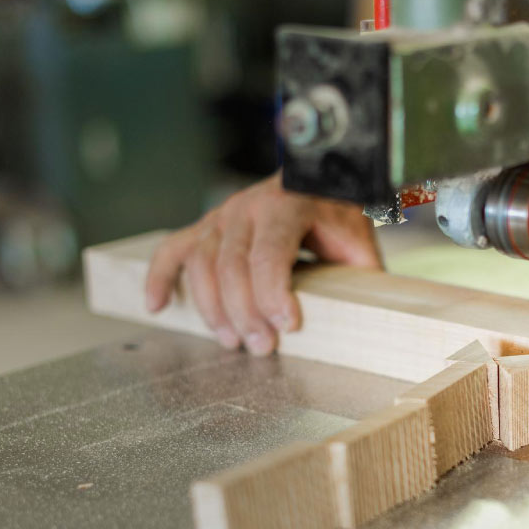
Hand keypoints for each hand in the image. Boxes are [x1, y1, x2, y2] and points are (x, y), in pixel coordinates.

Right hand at [144, 172, 380, 354]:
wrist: (325, 180)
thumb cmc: (342, 218)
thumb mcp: (360, 244)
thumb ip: (362, 276)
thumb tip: (372, 318)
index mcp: (290, 203)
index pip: (271, 252)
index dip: (273, 293)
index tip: (288, 326)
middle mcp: (251, 205)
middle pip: (232, 264)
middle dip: (244, 312)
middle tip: (262, 348)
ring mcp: (224, 214)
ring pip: (201, 262)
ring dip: (212, 307)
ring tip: (233, 341)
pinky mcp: (208, 226)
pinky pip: (174, 249)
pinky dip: (159, 276)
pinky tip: (156, 306)